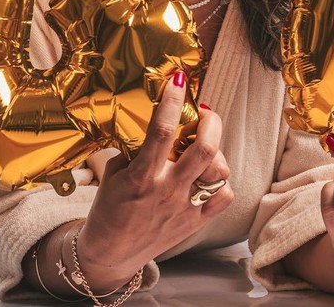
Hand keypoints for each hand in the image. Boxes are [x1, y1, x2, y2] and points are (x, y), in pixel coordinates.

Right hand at [77, 71, 232, 290]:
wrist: (112, 254)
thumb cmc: (109, 210)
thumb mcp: (111, 174)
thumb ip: (133, 150)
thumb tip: (154, 120)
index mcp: (141, 178)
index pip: (161, 132)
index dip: (172, 101)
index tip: (178, 80)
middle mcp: (167, 192)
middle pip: (205, 150)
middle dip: (211, 122)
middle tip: (204, 112)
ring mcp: (184, 209)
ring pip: (219, 172)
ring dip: (217, 151)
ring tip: (206, 143)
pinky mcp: (195, 223)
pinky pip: (224, 197)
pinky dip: (221, 181)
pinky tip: (209, 174)